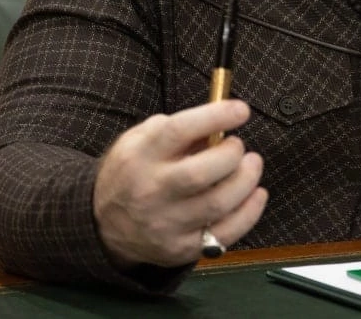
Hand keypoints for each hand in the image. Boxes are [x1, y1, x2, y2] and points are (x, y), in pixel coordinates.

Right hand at [93, 99, 267, 268]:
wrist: (104, 225)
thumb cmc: (133, 172)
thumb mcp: (139, 140)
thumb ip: (177, 128)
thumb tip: (220, 124)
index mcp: (140, 156)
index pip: (179, 131)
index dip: (216, 117)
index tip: (240, 110)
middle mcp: (151, 191)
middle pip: (200, 173)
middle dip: (231, 155)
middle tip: (239, 147)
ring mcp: (165, 224)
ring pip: (217, 204)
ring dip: (246, 180)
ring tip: (251, 165)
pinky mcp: (180, 249)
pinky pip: (223, 233)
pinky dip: (249, 212)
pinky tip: (256, 194)